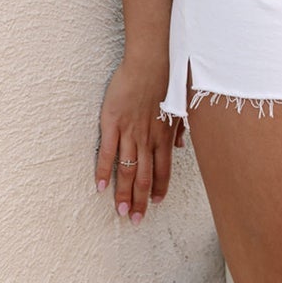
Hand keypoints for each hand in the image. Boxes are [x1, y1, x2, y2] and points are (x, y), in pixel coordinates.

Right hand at [96, 58, 176, 220]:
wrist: (150, 63)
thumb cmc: (166, 82)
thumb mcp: (179, 108)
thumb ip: (179, 129)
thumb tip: (180, 146)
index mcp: (164, 137)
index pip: (163, 171)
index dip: (159, 189)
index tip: (155, 204)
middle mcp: (148, 139)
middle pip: (144, 177)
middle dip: (140, 201)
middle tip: (135, 219)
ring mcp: (129, 133)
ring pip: (128, 170)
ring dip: (124, 193)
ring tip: (120, 212)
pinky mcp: (112, 123)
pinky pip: (107, 152)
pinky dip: (104, 171)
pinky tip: (101, 186)